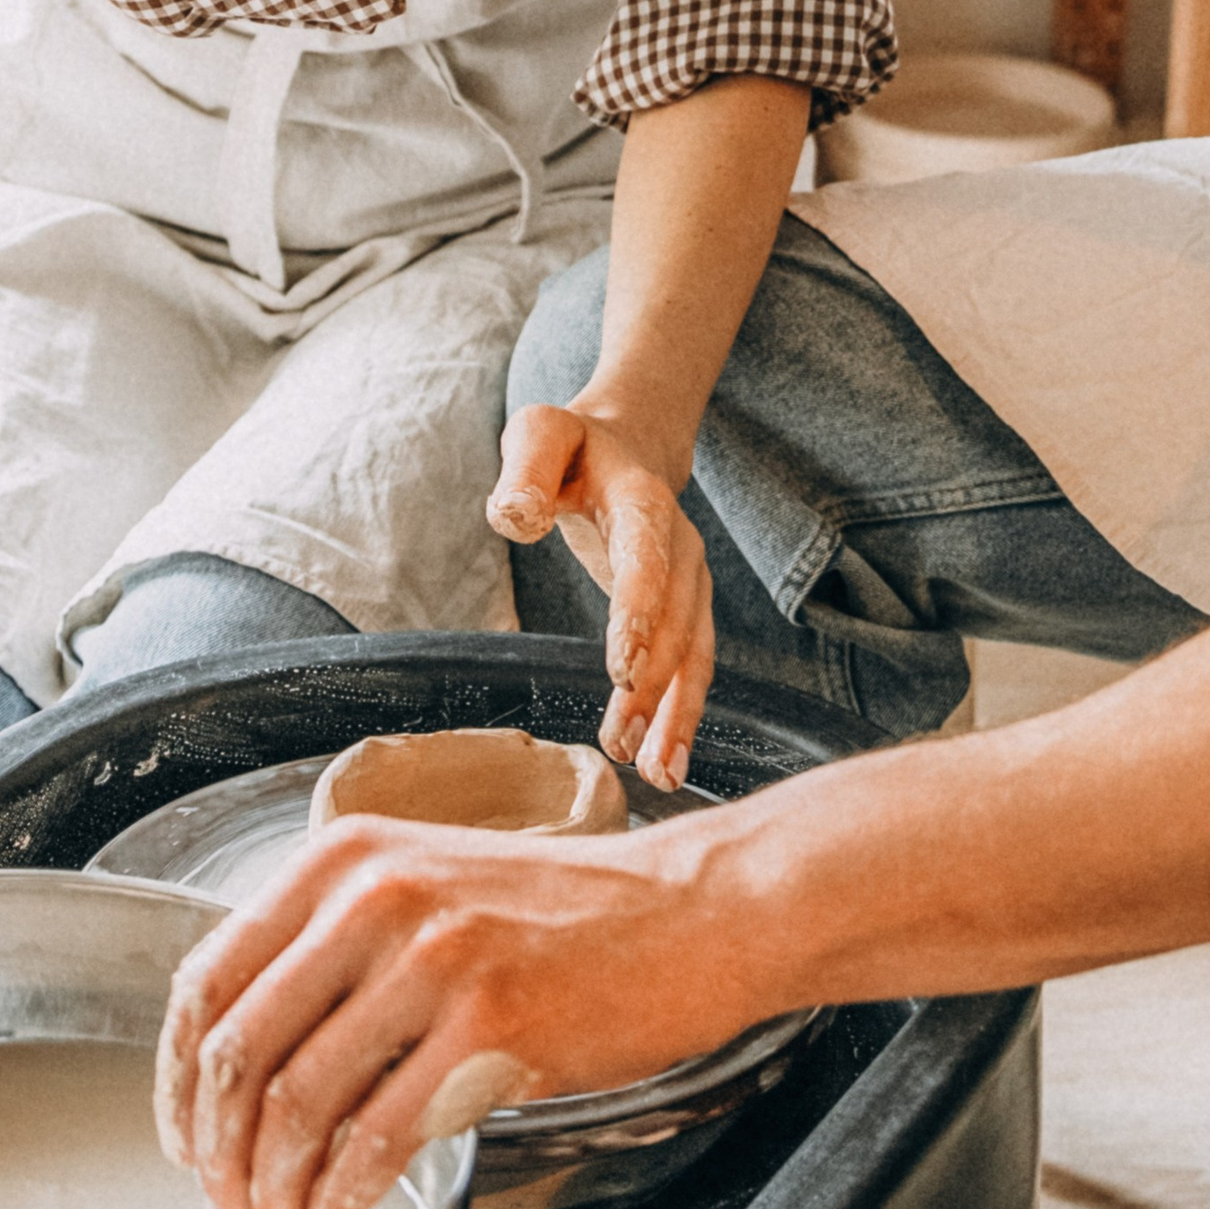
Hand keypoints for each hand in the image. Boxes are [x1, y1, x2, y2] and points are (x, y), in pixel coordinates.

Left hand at [154, 816, 740, 1208]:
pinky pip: (378, 1133)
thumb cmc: (564, 914)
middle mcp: (376, 893)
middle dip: (216, 1152)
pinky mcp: (487, 1020)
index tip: (184, 1140)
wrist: (687, 911)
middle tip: (226, 1205)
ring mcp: (432, 955)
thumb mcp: (431, 893)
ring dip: (274, 1187)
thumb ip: (341, 951)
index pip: (208, 977)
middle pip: (237, 1049)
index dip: (177, 1080)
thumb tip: (251, 1060)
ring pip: (298, 1100)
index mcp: (346, 856)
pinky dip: (343, 1194)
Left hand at [489, 403, 713, 788]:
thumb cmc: (571, 446)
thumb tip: (515, 517)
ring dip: (679, 713)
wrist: (628, 444)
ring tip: (657, 774)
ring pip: (695, 652)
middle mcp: (680, 543)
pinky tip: (659, 761)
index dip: (639, 611)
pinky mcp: (685, 610)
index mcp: (643, 498)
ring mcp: (689, 579)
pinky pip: (690, 666)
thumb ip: (524, 469)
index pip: (646, 556)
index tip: (622, 671)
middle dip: (657, 685)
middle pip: (678, 618)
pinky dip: (681, 713)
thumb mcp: (539, 434)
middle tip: (627, 743)